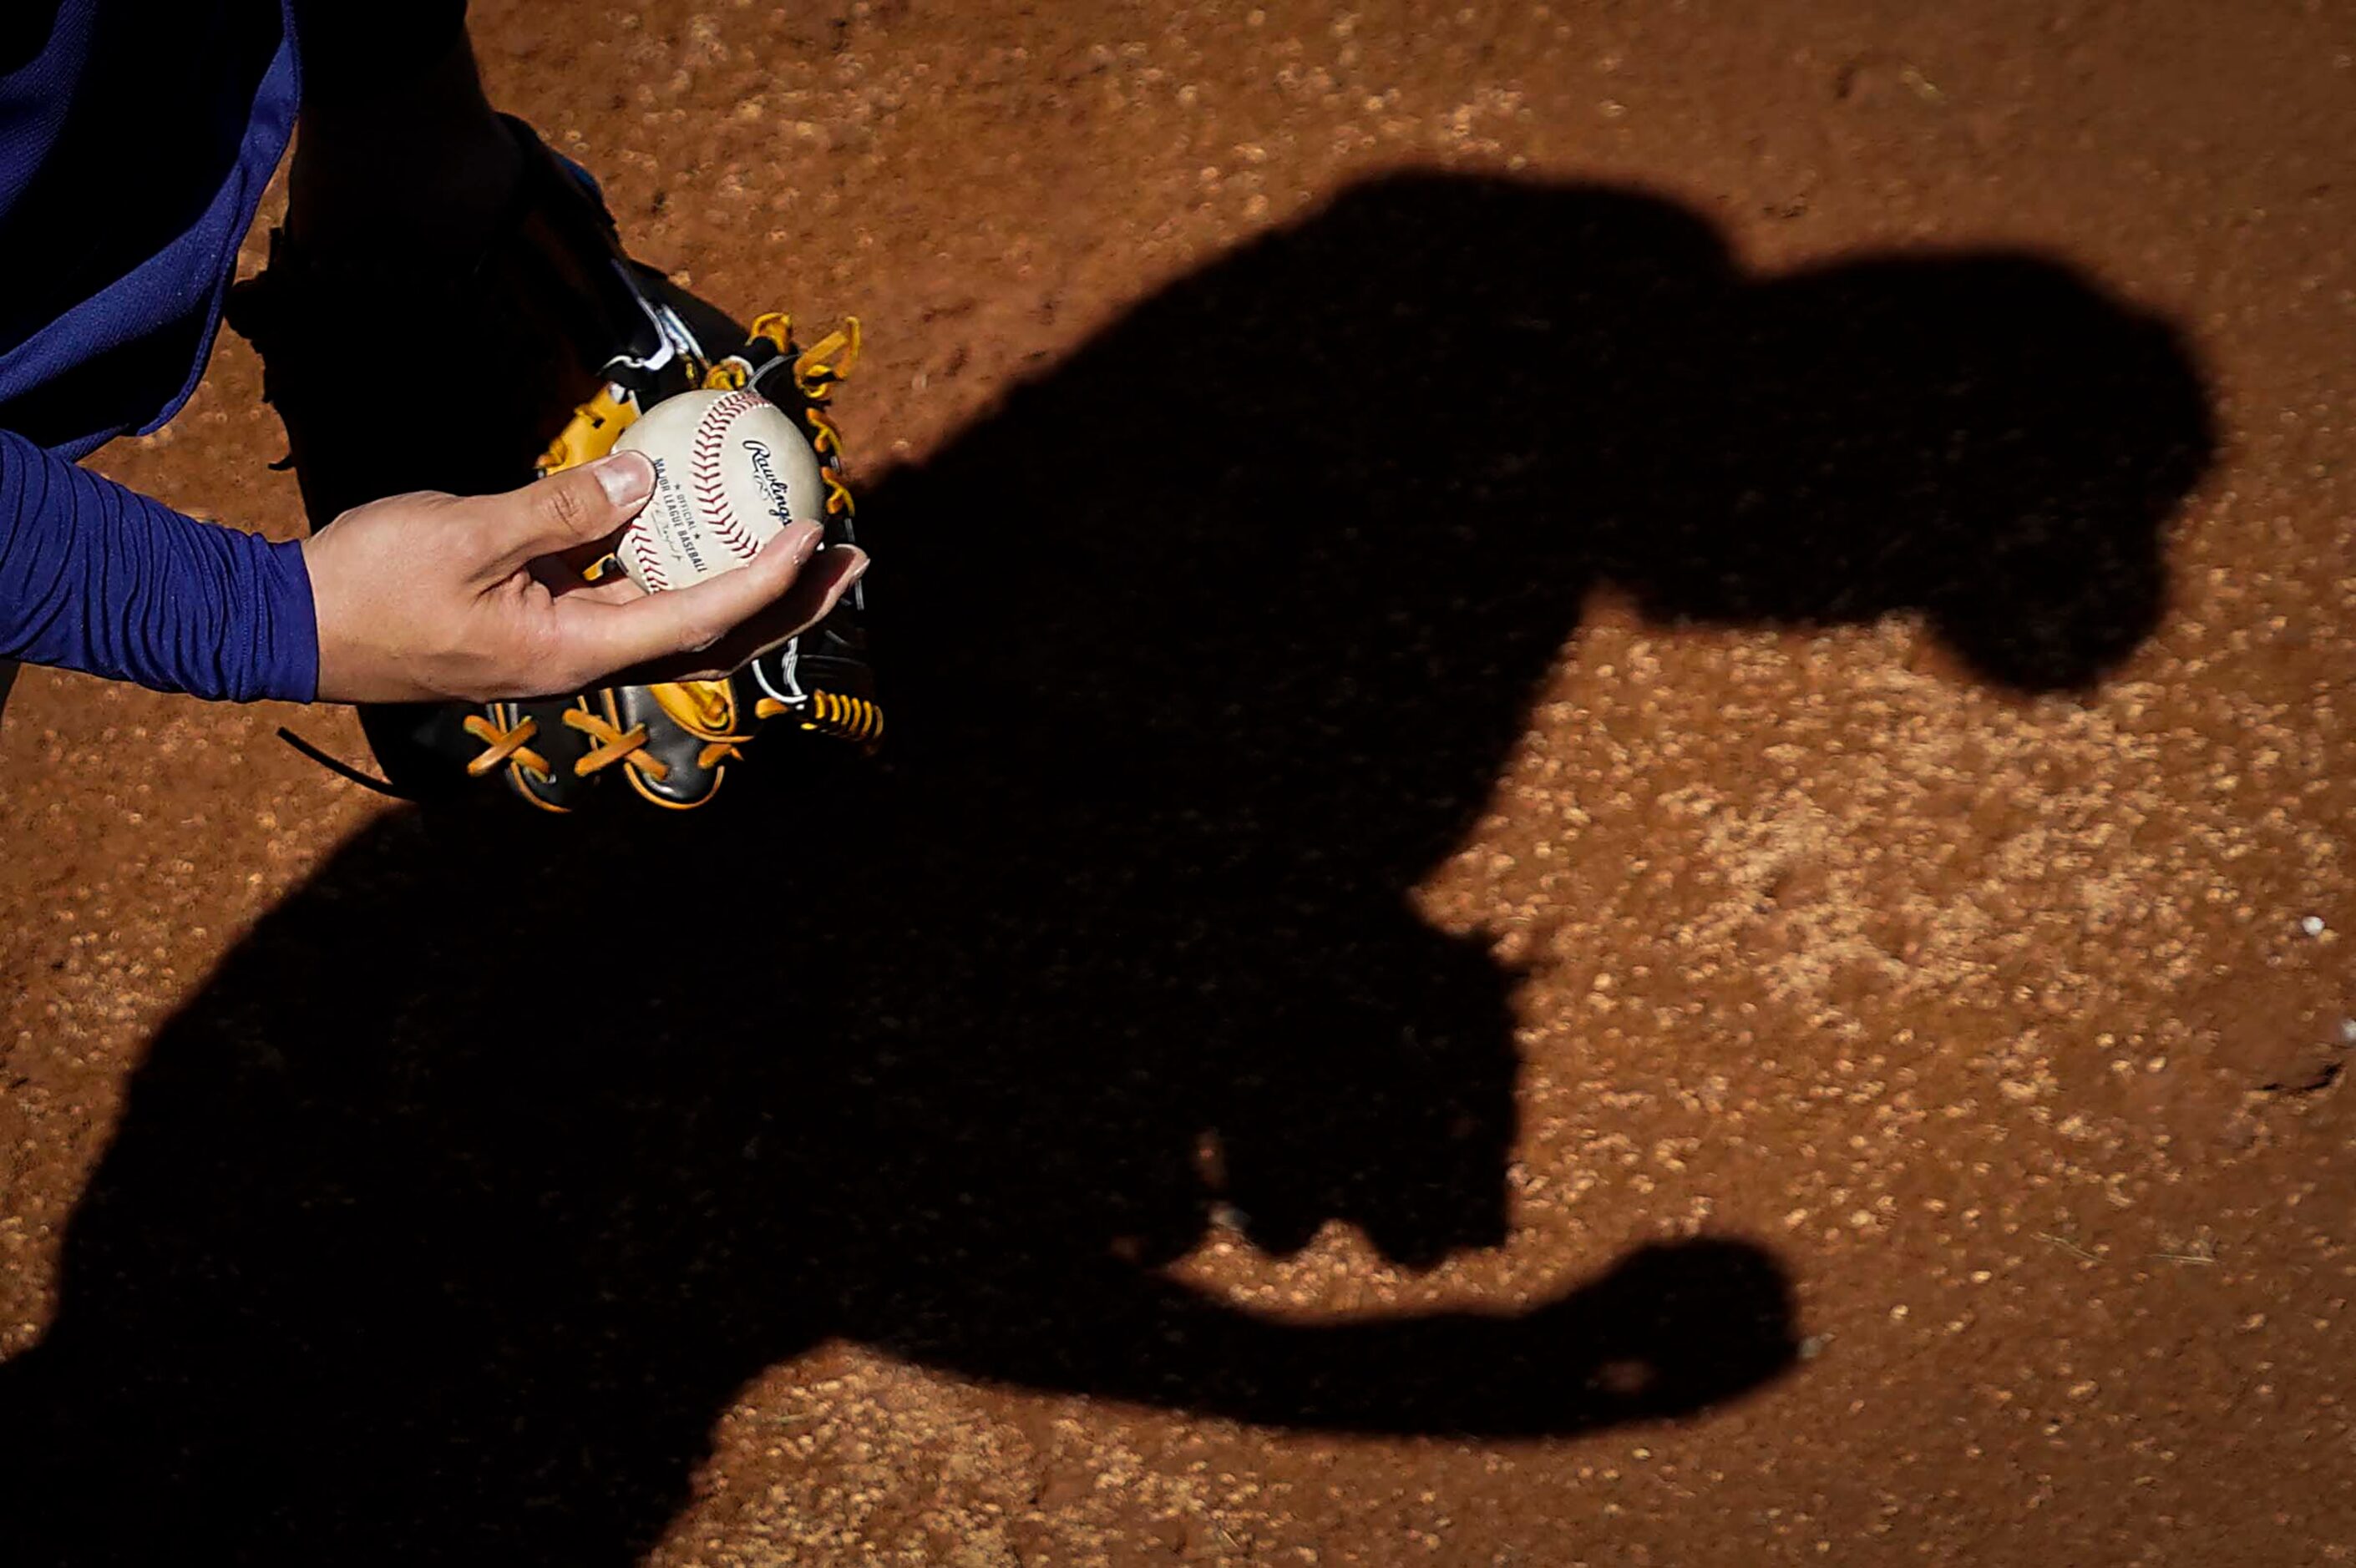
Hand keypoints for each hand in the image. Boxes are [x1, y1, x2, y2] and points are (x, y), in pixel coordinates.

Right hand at [303, 452, 867, 702]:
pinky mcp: (546, 627)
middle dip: (791, 603)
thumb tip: (641, 480)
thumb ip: (558, 510)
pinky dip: (684, 572)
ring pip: (683, 623)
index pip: (697, 620)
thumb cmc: (370, 582)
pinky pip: (635, 601)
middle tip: (856, 558)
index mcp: (574, 652)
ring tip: (812, 549)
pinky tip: (709, 533)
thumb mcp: (466, 532)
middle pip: (714, 638)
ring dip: (749, 590)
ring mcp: (567, 648)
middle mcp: (585, 661)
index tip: (812, 539)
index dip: (762, 582)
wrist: (292, 626)